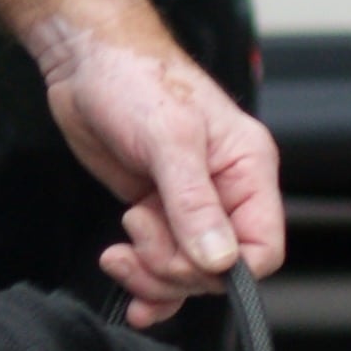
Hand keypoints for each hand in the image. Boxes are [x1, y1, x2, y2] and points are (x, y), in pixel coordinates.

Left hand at [31, 16, 285, 325]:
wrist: (86, 63)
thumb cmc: (135, 77)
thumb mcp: (168, 138)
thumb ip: (193, 202)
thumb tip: (220, 260)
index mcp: (248, 169)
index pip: (263, 247)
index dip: (228, 269)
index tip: (188, 261)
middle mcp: (225, 192)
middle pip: (220, 269)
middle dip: (175, 267)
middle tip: (138, 230)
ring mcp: (188, 205)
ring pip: (187, 272)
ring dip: (151, 274)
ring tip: (120, 250)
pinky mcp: (155, 211)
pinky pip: (161, 264)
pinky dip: (145, 284)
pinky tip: (128, 287)